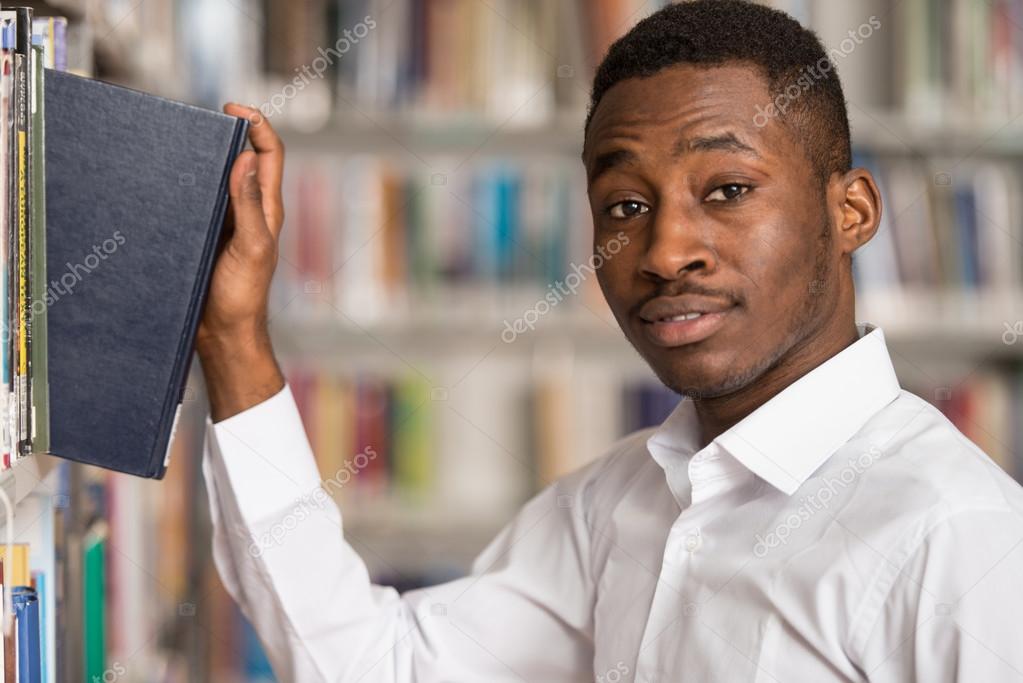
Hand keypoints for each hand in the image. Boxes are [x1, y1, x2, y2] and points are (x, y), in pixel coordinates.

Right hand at [197, 104, 286, 421]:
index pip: (269, 155)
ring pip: (220, 179)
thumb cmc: (242, 297)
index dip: (257, 125)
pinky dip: (188, 184)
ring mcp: (228, 224)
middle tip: (198, 120)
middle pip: (245, 160)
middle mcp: (250, 212)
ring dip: (205, 158)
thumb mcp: (249, 249)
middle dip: (228, 133)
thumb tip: (246, 158)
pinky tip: (165, 180)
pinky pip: (201, 201)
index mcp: (267, 210)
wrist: (223, 335)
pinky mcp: (208, 236)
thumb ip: (247, 206)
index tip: (232, 106)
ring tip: (179, 143)